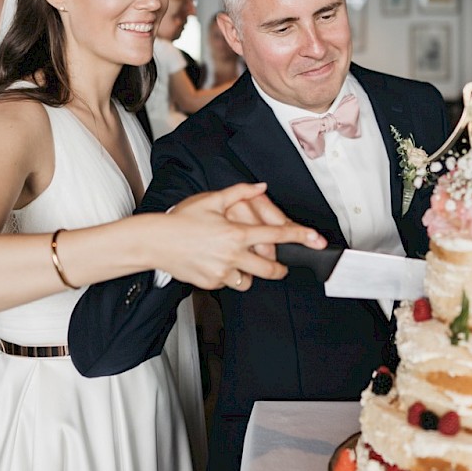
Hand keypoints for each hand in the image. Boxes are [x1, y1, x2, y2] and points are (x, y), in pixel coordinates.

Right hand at [164, 182, 325, 290]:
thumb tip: (260, 187)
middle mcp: (233, 255)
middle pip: (270, 269)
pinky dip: (228, 276)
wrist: (155, 241)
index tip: (316, 240)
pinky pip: (229, 283)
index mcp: (236, 233)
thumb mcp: (211, 200)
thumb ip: (240, 192)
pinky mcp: (212, 283)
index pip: (276, 234)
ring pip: (249, 280)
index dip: (300, 236)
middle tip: (280, 265)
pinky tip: (216, 264)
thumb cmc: (181, 220)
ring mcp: (222, 272)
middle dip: (280, 268)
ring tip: (238, 262)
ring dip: (250, 273)